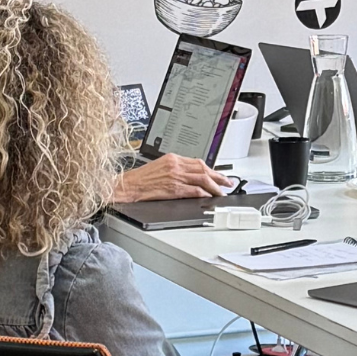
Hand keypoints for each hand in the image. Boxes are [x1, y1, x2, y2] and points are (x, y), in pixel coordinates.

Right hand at [113, 154, 233, 202]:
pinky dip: (203, 193)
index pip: (198, 162)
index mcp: (173, 158)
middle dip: (218, 176)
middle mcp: (176, 165)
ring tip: (222, 192)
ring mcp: (175, 176)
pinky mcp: (173, 188)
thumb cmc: (140, 179)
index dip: (211, 169)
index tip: (219, 174)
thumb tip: (190, 175)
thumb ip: (175, 168)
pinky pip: (193, 190)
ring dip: (215, 186)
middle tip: (228, 182)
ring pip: (202, 179)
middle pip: (203, 169)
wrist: (128, 185)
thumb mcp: (160, 166)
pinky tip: (209, 197)